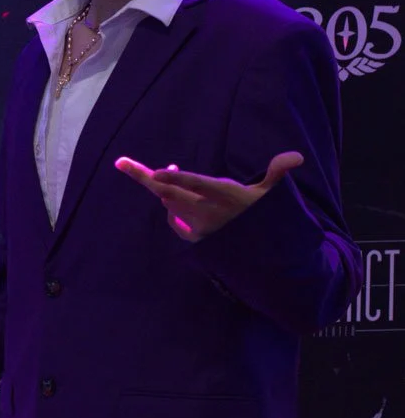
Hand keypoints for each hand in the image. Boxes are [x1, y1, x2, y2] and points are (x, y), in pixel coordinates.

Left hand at [114, 152, 303, 241]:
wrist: (266, 261)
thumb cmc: (267, 220)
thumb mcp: (273, 197)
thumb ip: (277, 173)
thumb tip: (296, 156)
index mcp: (227, 197)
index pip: (198, 185)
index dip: (177, 179)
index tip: (157, 172)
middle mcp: (210, 213)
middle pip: (169, 193)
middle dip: (146, 178)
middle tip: (122, 163)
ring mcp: (200, 228)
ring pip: (170, 204)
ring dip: (164, 188)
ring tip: (164, 173)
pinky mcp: (197, 240)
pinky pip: (175, 222)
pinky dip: (171, 209)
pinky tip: (171, 199)